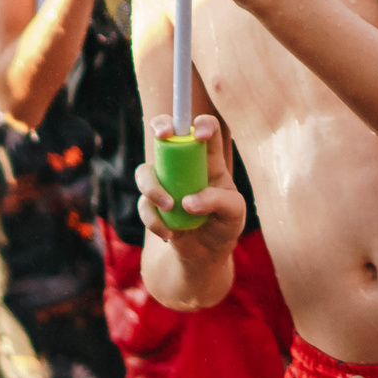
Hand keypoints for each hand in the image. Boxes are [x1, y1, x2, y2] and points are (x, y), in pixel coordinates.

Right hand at [136, 114, 244, 263]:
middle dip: (161, 125)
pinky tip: (169, 234)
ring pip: (146, 171)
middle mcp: (184, 165)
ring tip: (170, 207)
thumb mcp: (234, 212)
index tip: (200, 135)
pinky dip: (153, 220)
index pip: (206, 129)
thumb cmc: (225, 224)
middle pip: (166, 132)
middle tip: (163, 134)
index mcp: (210, 160)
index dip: (202, 124)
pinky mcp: (151, 204)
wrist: (208, 254)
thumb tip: (188, 202)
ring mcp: (164, 183)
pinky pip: (143, 204)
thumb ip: (218, 201)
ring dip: (153, 188)